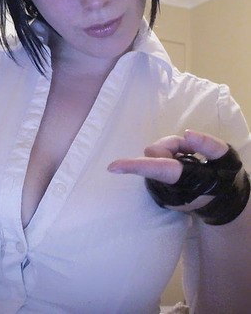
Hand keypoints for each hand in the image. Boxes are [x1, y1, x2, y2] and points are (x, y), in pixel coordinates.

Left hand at [108, 130, 228, 210]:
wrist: (222, 202)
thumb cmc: (223, 179)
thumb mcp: (225, 158)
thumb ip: (208, 145)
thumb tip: (186, 133)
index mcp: (180, 178)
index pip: (154, 168)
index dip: (132, 166)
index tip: (111, 167)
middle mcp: (164, 185)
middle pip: (154, 151)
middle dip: (171, 146)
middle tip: (192, 152)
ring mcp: (158, 188)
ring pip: (153, 155)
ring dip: (170, 152)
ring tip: (189, 160)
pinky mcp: (156, 186)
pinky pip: (154, 163)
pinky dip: (167, 159)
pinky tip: (182, 165)